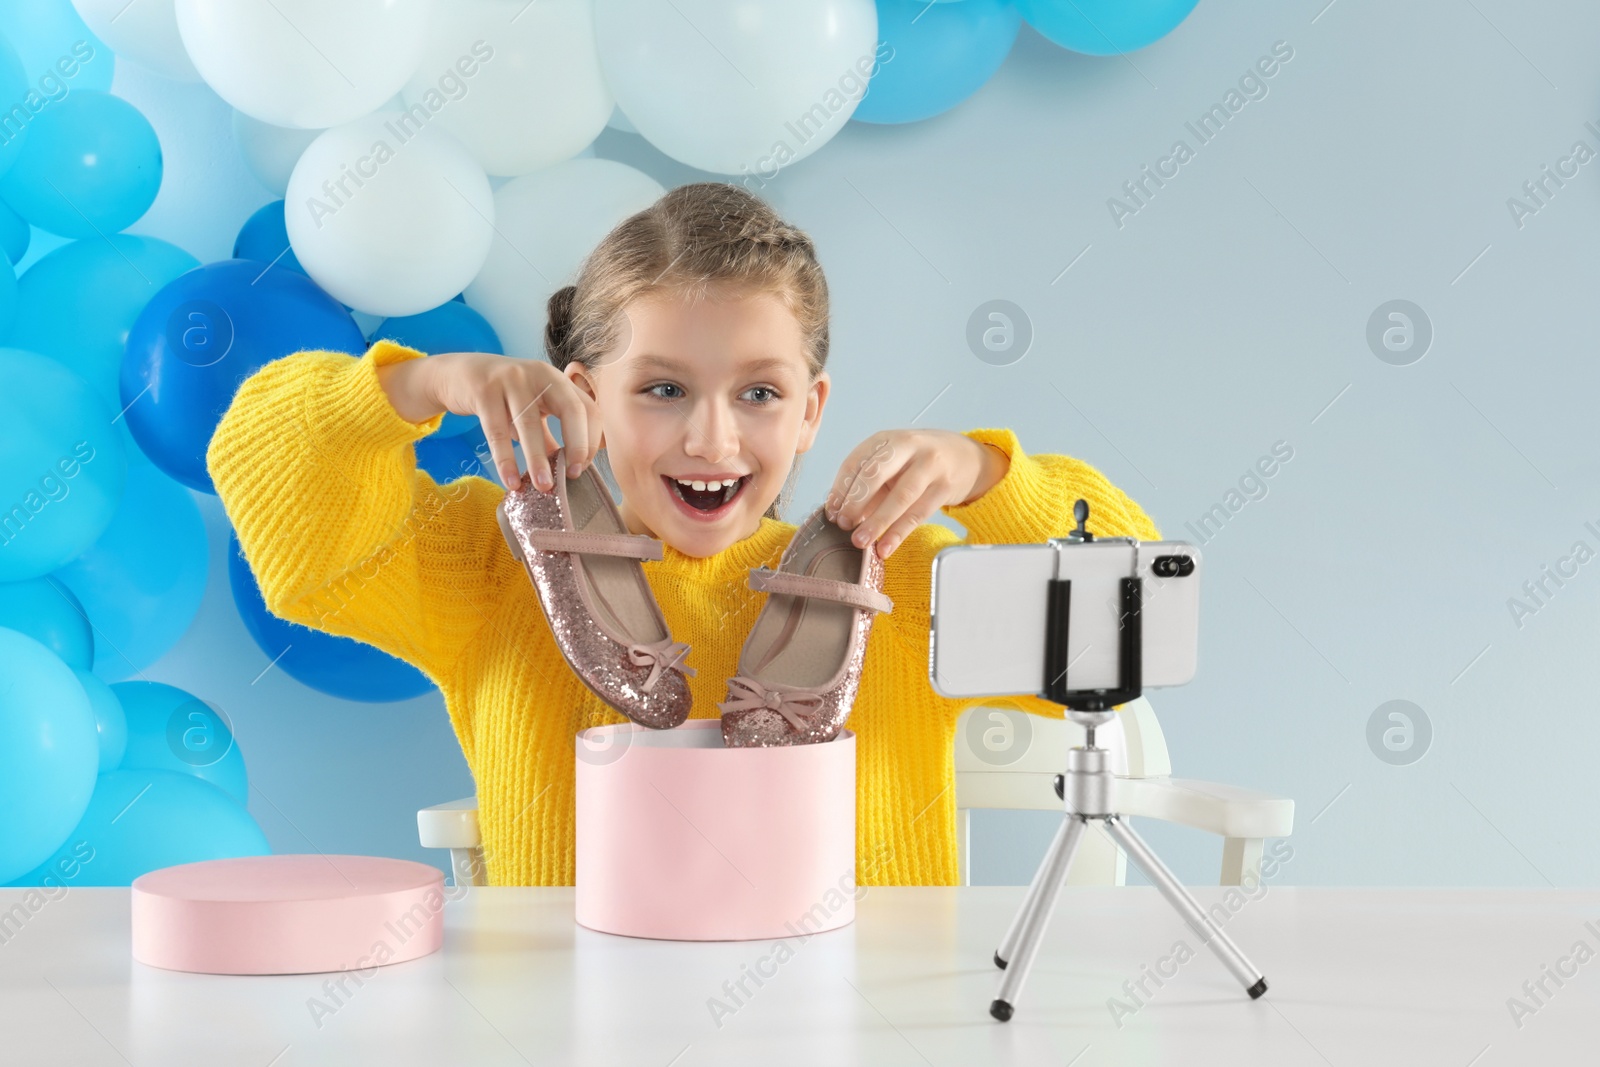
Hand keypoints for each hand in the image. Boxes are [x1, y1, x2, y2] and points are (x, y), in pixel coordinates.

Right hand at [422, 352, 600, 489]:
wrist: (456, 373)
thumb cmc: (501, 395)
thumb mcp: (531, 410)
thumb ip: (548, 435)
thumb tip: (565, 470)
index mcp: (558, 380)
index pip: (588, 408)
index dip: (591, 440)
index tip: (582, 468)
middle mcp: (540, 374)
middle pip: (571, 409)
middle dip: (577, 445)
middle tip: (573, 476)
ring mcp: (511, 379)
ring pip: (530, 424)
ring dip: (538, 460)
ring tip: (543, 487)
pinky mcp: (483, 390)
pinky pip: (497, 430)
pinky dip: (505, 459)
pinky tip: (511, 481)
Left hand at [824, 430, 1007, 557]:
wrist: (967, 457)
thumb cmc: (920, 461)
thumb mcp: (894, 463)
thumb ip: (869, 485)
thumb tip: (841, 513)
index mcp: (886, 439)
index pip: (856, 463)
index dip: (840, 490)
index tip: (832, 513)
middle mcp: (908, 447)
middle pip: (875, 475)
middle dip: (855, 503)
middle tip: (843, 526)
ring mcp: (929, 466)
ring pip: (899, 496)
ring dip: (877, 522)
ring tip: (860, 542)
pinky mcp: (944, 487)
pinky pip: (918, 513)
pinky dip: (899, 533)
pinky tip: (885, 548)